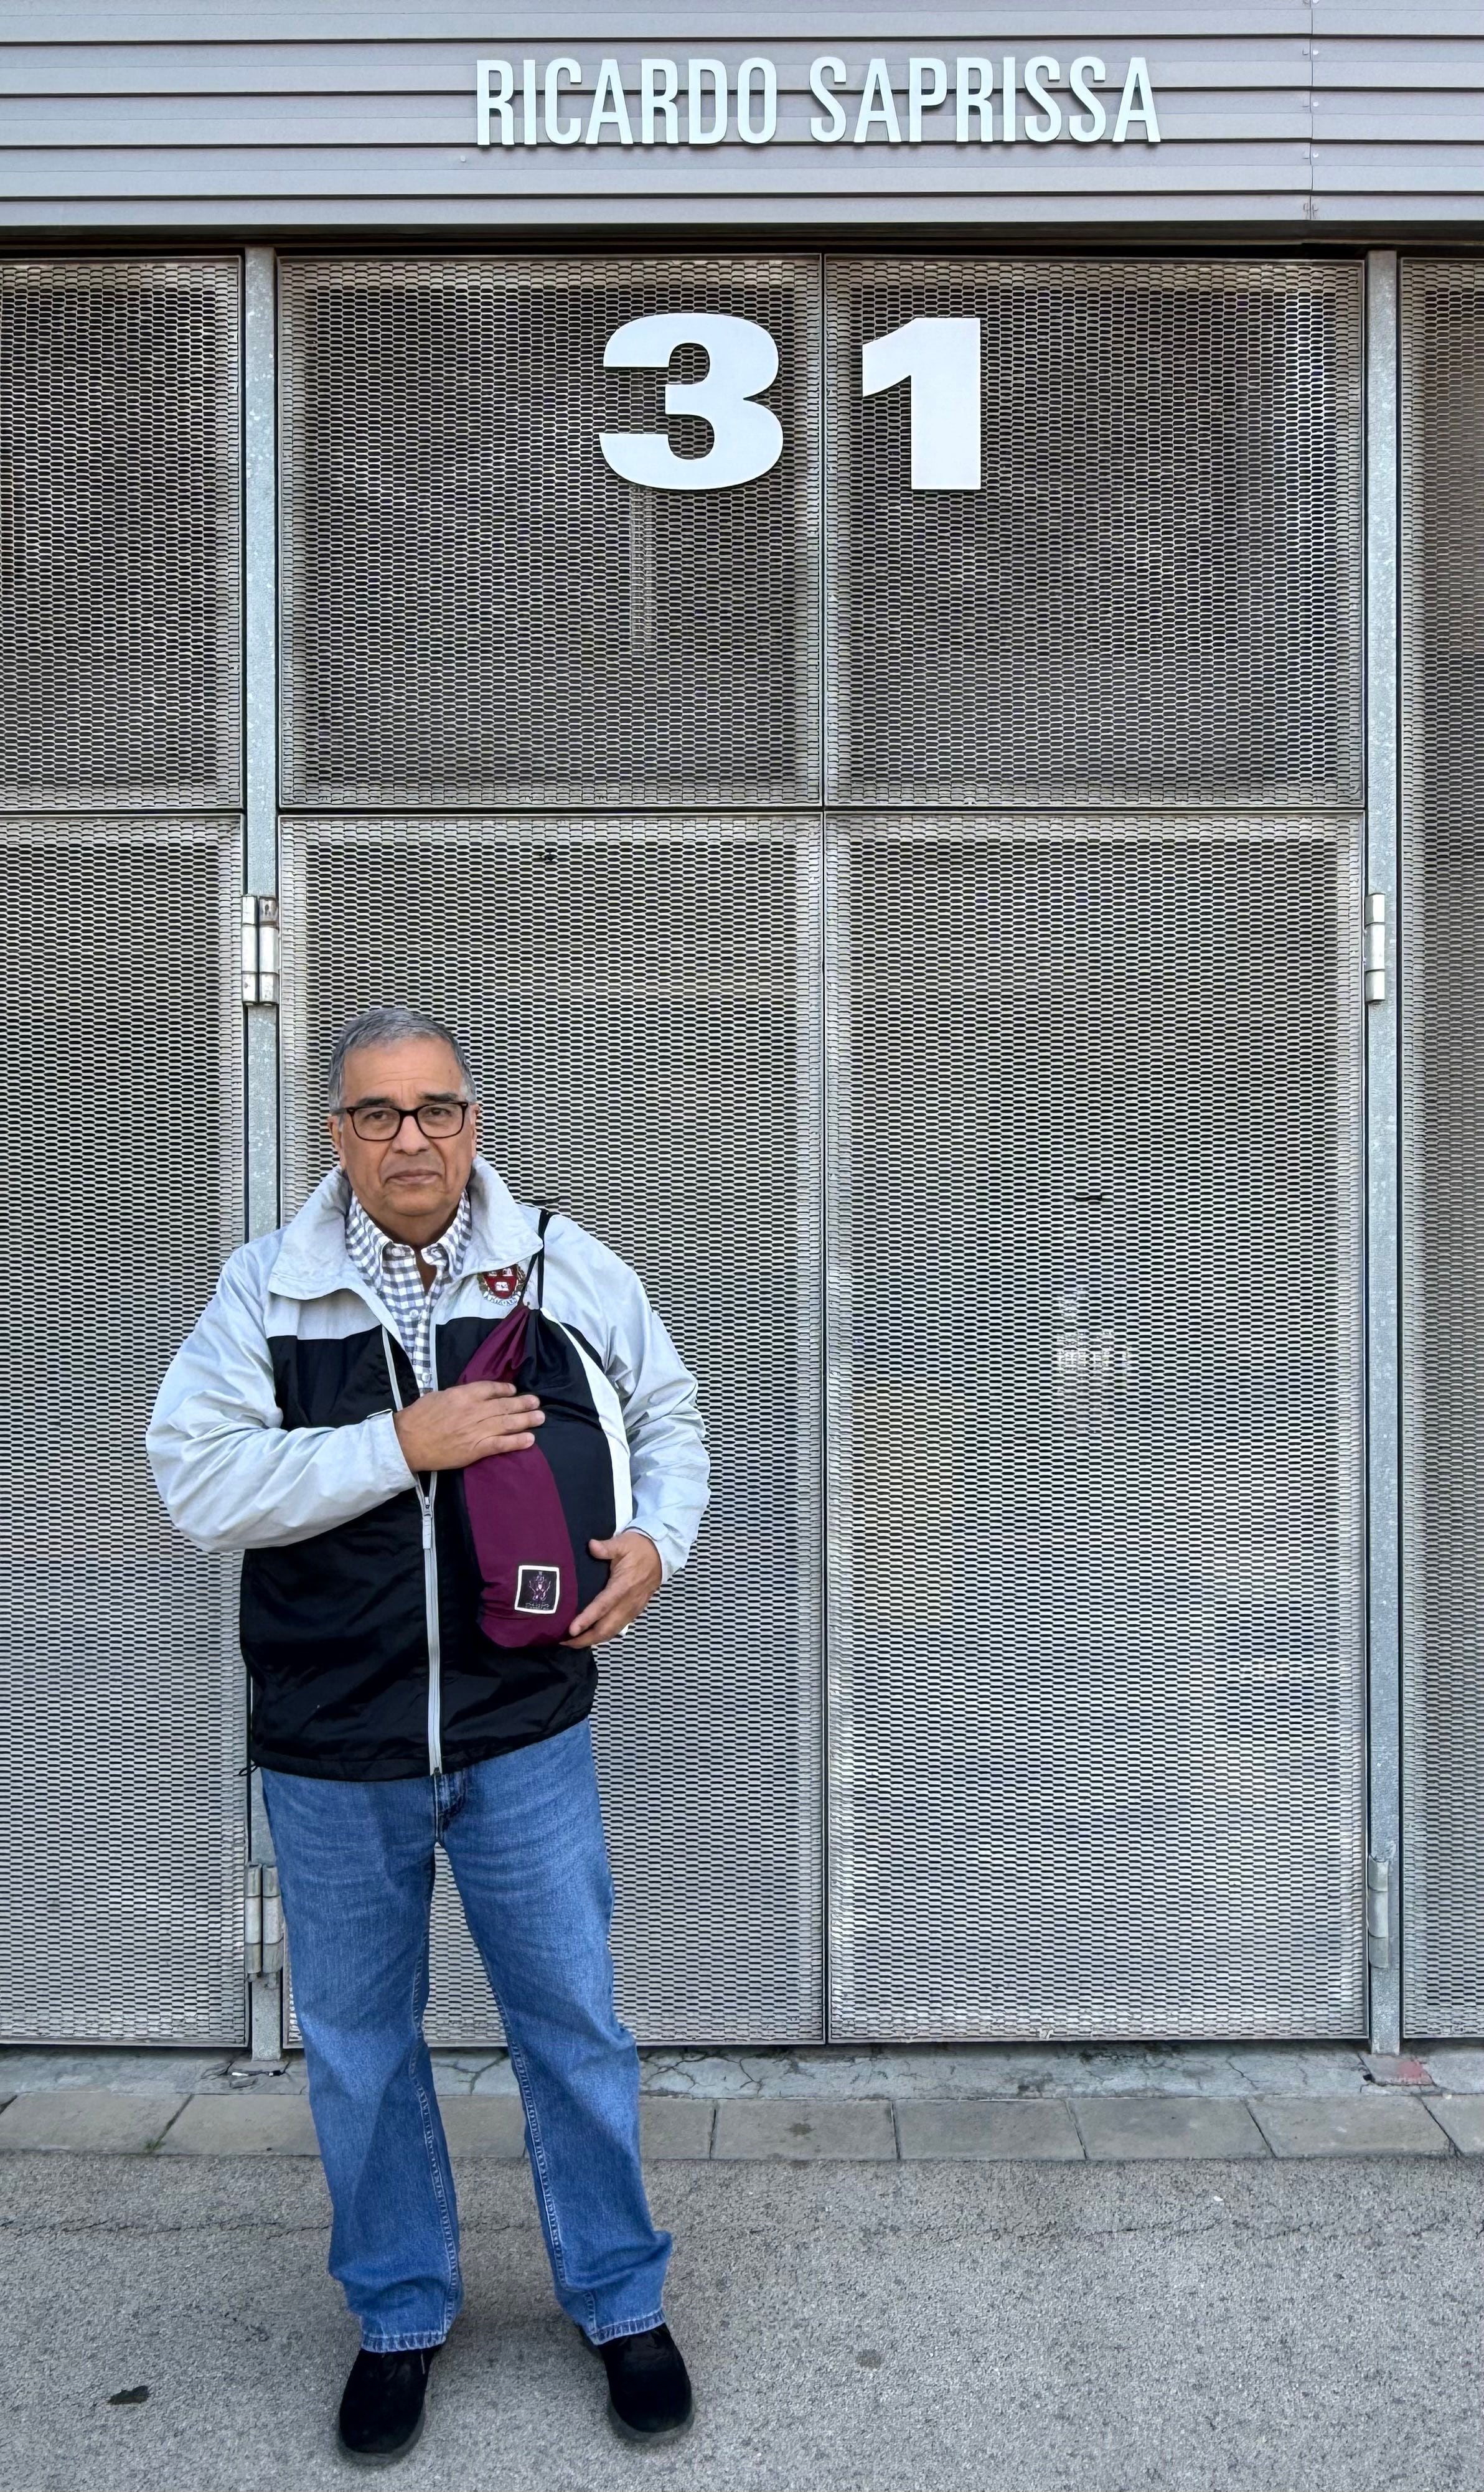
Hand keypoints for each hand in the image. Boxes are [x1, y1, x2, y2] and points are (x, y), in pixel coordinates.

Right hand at [393, 1381, 543, 1472]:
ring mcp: (476, 1430)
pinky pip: (501, 1444)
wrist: (407, 1442)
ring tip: (540, 1417)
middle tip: (537, 1402)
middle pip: (504, 1405)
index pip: (490, 1389)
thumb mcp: (438, 1396)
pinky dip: (517, 1441)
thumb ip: (457, 1395)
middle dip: (522, 1403)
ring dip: (526, 1420)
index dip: (505, 1390)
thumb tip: (471, 1394)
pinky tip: (530, 1439)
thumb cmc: (418, 1417)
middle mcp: (474, 1410)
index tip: (514, 1391)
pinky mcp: (475, 1449)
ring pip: (507, 1423)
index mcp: (463, 1395)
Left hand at [563, 1532, 662, 1648]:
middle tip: (564, 1642)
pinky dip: (603, 1635)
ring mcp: (632, 1609)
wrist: (661, 1554)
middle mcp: (628, 1602)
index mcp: (623, 1586)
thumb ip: (607, 1547)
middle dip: (586, 1639)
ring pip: (612, 1632)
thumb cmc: (639, 1548)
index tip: (571, 1630)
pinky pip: (617, 1628)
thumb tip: (591, 1546)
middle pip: (606, 1628)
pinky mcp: (634, 1612)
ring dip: (593, 1640)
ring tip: (573, 1643)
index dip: (587, 1619)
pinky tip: (590, 1636)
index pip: (603, 1606)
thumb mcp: (623, 1543)